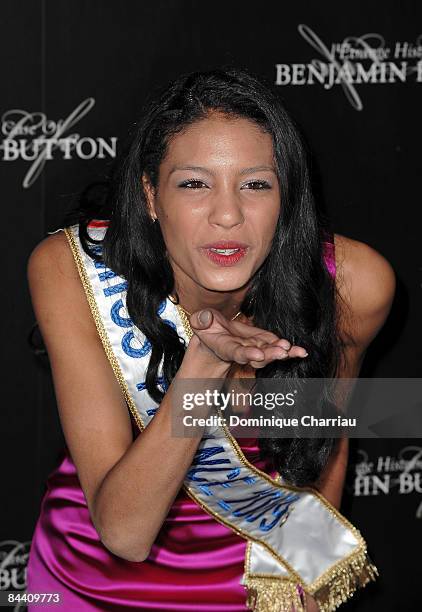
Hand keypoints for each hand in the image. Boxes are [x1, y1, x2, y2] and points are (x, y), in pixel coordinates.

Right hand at [187, 308, 307, 369]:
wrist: (215, 334)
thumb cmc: (207, 327)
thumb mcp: (200, 321)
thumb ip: (201, 320)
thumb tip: (205, 317)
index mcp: (226, 347)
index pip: (237, 352)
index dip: (246, 354)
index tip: (257, 354)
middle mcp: (243, 351)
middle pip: (257, 357)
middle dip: (270, 355)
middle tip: (282, 352)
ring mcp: (255, 348)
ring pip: (270, 353)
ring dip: (282, 353)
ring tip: (295, 351)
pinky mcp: (264, 342)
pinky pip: (277, 347)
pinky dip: (289, 350)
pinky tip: (301, 352)